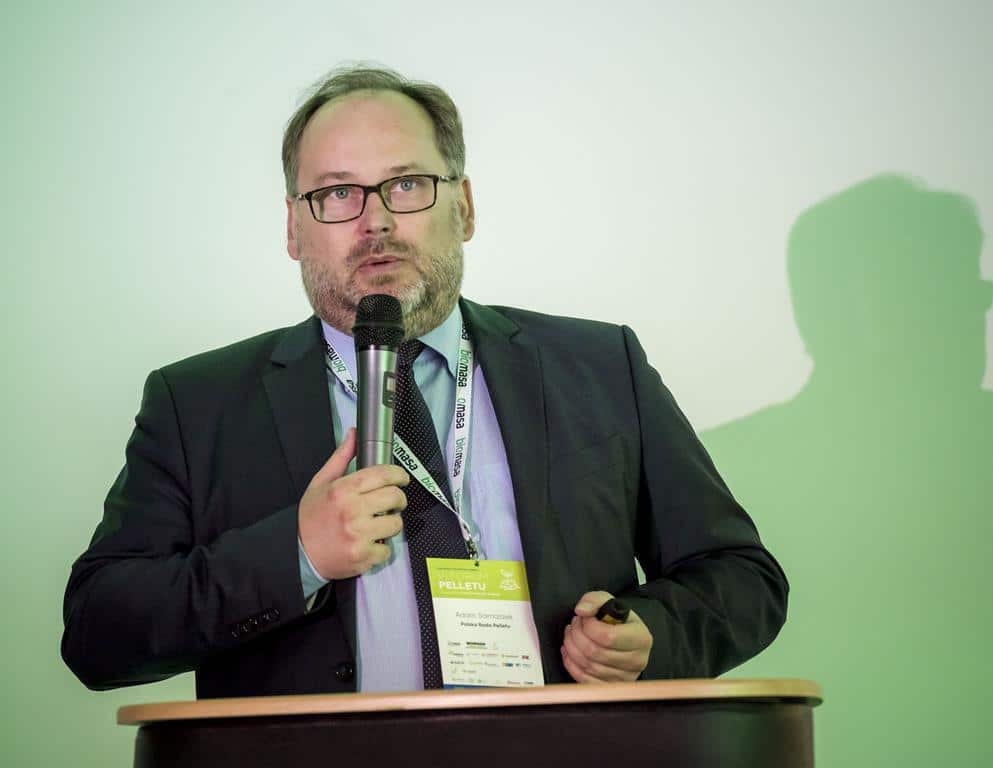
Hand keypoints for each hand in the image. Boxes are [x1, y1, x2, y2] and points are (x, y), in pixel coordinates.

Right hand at [298, 428, 409, 579]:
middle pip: (395, 497)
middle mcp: (352, 511)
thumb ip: (341, 457)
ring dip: (391, 523)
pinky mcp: (363, 556)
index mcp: (343, 490)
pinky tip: (368, 542)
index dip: (399, 475)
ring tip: (378, 524)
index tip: (401, 478)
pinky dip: (381, 548)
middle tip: (393, 501)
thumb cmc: (310, 518)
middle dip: (398, 498)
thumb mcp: (321, 483)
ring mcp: (358, 535)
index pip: (384, 474)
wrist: (298, 553)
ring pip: (396, 523)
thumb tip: (354, 434)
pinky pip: (387, 549)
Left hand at [560, 590, 652, 682]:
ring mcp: (624, 677)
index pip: (607, 637)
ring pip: (587, 665)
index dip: (588, 626)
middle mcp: (636, 661)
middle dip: (576, 634)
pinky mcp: (610, 688)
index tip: (585, 618)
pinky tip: (570, 651)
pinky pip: (583, 679)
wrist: (624, 638)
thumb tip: (582, 610)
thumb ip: (595, 600)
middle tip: (575, 624)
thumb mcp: (609, 602)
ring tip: (572, 634)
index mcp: (641, 639)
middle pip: (594, 652)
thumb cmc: (618, 622)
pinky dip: (571, 663)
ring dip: (571, 646)